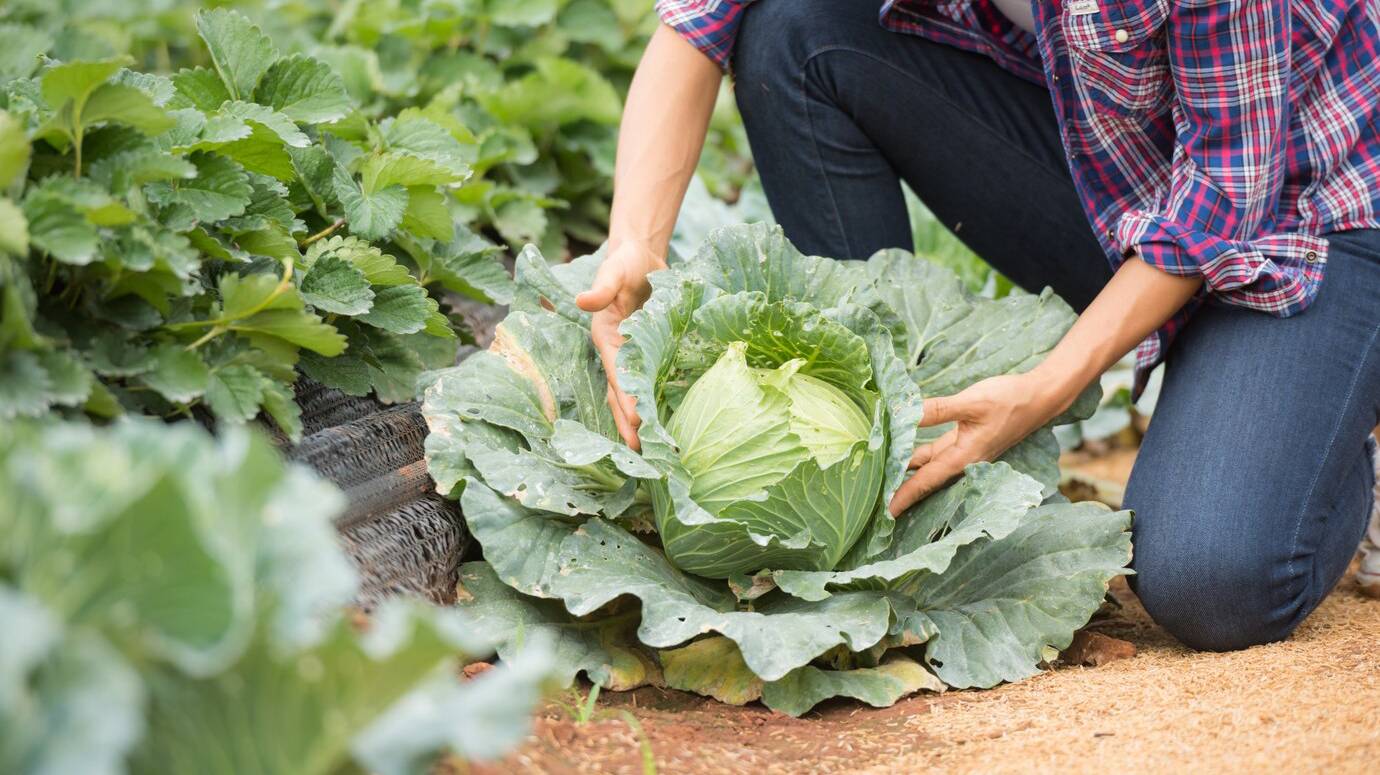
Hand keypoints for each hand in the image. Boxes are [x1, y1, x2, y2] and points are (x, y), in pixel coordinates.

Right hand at [575, 241, 665, 449]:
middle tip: (639, 452)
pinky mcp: (650, 351)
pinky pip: (650, 379)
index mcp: (606, 337)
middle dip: (628, 421)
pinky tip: (665, 419)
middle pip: (621, 393)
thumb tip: (583, 301)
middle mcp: (617, 351)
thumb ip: (602, 288)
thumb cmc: (624, 262)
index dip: (626, 399)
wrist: (641, 255)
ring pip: (634, 392)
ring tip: (648, 448)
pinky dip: (654, 399)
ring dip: (638, 419)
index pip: (617, 374)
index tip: (637, 422)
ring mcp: (633, 353)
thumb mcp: (613, 270)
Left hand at [887, 372, 1070, 516]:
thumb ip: (937, 409)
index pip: (926, 482)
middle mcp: (963, 461)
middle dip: (900, 490)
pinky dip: (918, 455)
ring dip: (906, 472)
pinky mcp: (964, 440)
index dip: (903, 496)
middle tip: (873, 502)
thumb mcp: (971, 402)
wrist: (1040, 397)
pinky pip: (935, 453)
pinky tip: (901, 452)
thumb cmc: (1009, 400)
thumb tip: (904, 413)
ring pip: (928, 466)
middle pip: (924, 480)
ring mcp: (963, 452)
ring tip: (879, 478)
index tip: (884, 513)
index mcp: (964, 458)